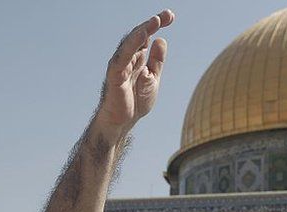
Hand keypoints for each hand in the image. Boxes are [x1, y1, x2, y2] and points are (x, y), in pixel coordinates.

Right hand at [95, 9, 174, 132]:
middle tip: (168, 14)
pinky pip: (123, 56)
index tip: (171, 16)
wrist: (123, 122)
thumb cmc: (136, 101)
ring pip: (130, 42)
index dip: (157, 25)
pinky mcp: (115, 73)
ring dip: (143, 30)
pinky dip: (132, 45)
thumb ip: (157, 61)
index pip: (147, 36)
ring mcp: (120, 64)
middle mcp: (128, 57)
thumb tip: (161, 40)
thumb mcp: (153, 78)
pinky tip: (142, 36)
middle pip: (139, 35)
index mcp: (137, 57)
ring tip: (156, 20)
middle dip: (152, 23)